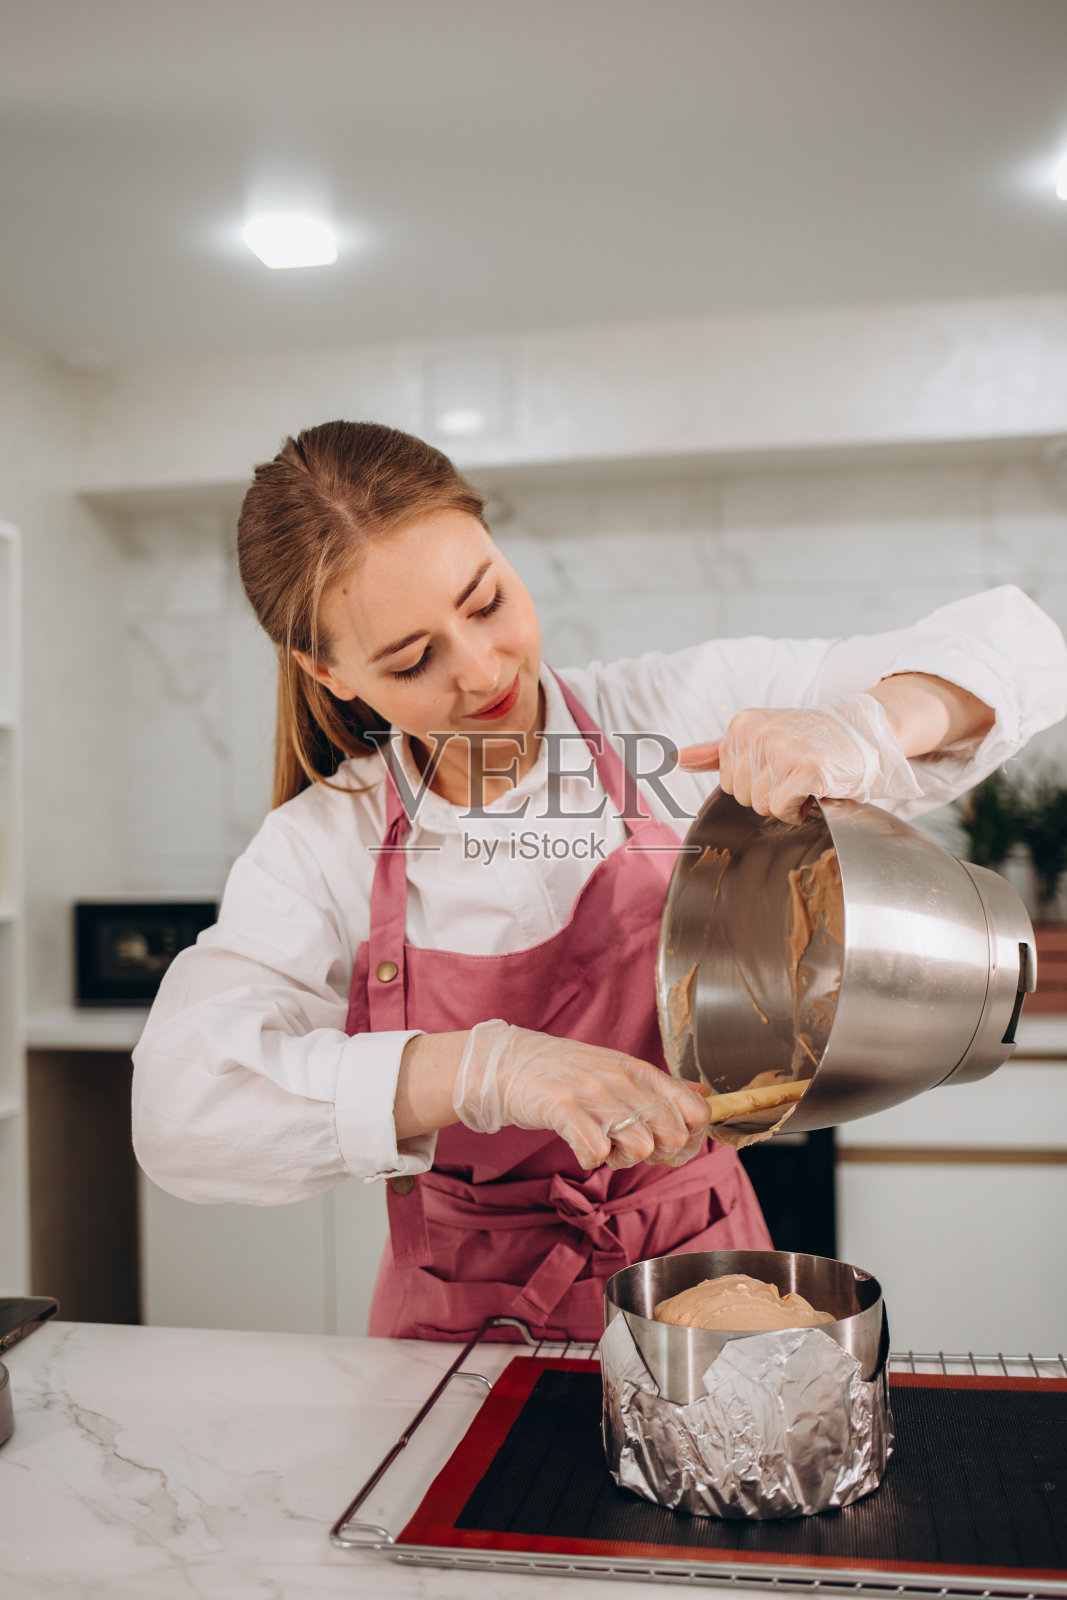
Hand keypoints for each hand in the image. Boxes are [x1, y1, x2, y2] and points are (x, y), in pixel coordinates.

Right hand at [453, 1021, 709, 1169]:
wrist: (512, 1064)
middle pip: (671, 1135)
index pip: (695, 1109)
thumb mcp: (619, 1070)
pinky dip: (590, 1159)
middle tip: (631, 1148)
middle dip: (657, 1154)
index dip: (691, 1138)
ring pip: (640, 1148)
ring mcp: (593, 1093)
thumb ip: (661, 1087)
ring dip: (622, 1159)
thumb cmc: (569, 1072)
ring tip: (603, 1145)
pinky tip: (580, 1146)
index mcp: (641, 1070)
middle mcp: (622, 1079)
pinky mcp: (564, 1109)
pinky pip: (597, 1153)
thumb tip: (702, 1096)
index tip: (672, 1146)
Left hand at [676, 694, 921, 823]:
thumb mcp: (762, 736)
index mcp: (742, 724)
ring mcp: (781, 748)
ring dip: (789, 801)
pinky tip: (817, 787)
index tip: (781, 765)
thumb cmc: (814, 739)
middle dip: (773, 794)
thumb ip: (718, 751)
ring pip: (763, 806)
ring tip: (809, 778)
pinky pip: (784, 809)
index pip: (729, 783)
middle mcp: (758, 733)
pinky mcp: (805, 768)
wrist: (866, 731)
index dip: (758, 783)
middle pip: (744, 797)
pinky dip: (802, 808)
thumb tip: (676, 759)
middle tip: (798, 772)